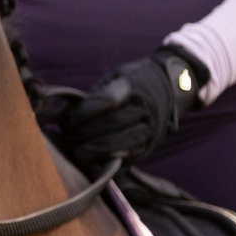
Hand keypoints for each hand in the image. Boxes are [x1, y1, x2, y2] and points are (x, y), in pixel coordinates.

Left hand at [60, 45, 208, 170]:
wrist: (170, 87)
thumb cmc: (135, 80)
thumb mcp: (117, 75)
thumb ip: (98, 93)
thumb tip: (70, 114)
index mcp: (134, 87)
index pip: (106, 100)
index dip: (82, 112)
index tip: (64, 119)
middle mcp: (144, 109)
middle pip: (110, 124)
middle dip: (83, 133)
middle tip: (65, 137)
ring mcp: (150, 129)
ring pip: (119, 144)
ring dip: (93, 150)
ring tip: (76, 151)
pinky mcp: (149, 146)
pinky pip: (127, 158)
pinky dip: (108, 160)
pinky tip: (93, 159)